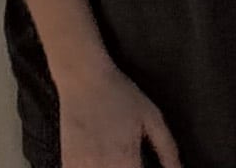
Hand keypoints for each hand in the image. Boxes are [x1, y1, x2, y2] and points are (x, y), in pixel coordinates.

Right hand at [58, 57, 183, 167]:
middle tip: (132, 164)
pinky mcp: (68, 163)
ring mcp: (82, 167)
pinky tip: (99, 164)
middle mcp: (103, 167)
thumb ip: (167, 149)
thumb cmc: (120, 94)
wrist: (83, 77)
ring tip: (118, 163)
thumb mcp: (152, 116)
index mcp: (125, 160)